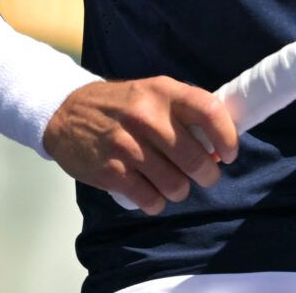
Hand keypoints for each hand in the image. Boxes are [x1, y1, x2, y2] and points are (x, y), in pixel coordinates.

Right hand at [42, 77, 238, 214]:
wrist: (65, 112)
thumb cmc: (122, 105)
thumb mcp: (154, 93)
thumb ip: (185, 113)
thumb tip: (218, 146)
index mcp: (164, 93)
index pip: (209, 112)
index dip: (228, 136)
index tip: (229, 153)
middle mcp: (147, 117)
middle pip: (195, 158)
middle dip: (207, 174)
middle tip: (204, 176)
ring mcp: (127, 146)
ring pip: (175, 184)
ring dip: (180, 190)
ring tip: (175, 185)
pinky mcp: (110, 172)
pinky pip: (149, 199)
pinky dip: (157, 203)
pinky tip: (153, 195)